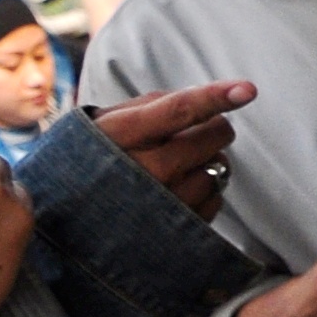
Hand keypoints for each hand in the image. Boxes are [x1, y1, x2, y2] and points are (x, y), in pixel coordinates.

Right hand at [96, 79, 253, 218]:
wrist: (68, 217)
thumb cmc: (89, 159)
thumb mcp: (103, 123)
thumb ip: (149, 105)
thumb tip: (198, 97)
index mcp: (124, 134)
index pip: (179, 110)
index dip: (216, 97)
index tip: (247, 90)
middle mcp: (149, 169)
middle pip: (214, 135)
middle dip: (212, 127)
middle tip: (192, 133)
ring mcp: (168, 201)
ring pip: (220, 166)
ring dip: (208, 160)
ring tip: (175, 167)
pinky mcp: (183, 227)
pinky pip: (217, 197)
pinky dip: (206, 188)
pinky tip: (178, 190)